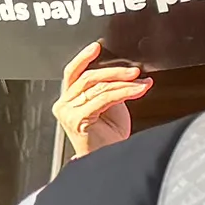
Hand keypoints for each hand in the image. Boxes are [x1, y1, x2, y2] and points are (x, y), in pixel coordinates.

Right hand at [55, 40, 149, 157]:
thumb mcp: (109, 104)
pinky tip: (137, 90)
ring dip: (124, 83)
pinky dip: (124, 93)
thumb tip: (127, 72)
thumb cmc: (107, 136)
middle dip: (114, 72)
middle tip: (134, 71)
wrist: (107, 157)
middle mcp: (64, 105)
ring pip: (98, 87)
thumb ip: (110, 88)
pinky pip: (103, 99)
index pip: (72, 73)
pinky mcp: (77, 120)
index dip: (83, 58)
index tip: (97, 47)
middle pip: (88, 78)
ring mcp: (68, 112)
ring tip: (141, 83)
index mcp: (69, 99)